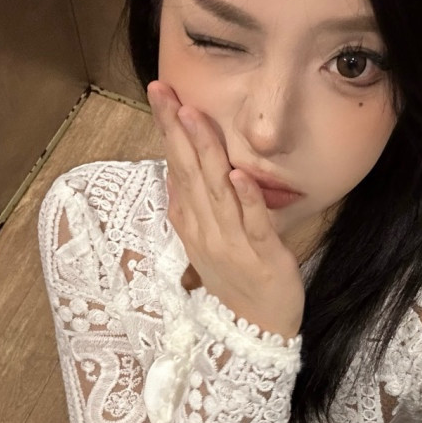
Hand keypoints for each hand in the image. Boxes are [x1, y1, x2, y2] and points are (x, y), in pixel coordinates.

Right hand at [147, 80, 304, 341]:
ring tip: (194, 117)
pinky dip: (245, 199)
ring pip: (216, 191)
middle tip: (163, 92)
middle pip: (188, 172)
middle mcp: (205, 229)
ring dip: (205, 153)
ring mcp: (231, 242)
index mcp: (192, 223)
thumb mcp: (203, 243)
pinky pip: (253, 224)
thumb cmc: (233, 281)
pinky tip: (239, 173)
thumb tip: (175, 174)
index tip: (160, 95)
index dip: (167, 131)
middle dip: (176, 130)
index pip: (175, 168)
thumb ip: (190, 208)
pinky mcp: (261, 256)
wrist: (254, 330)